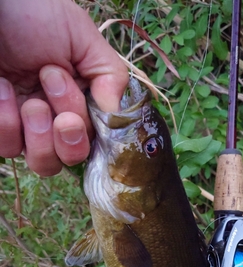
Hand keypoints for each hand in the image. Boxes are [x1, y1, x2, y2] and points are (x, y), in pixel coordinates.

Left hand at [0, 0, 128, 175]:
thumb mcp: (82, 36)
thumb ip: (110, 75)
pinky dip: (7, 121)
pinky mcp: (0, 126)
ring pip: (43, 163)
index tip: (71, 116)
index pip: (98, 140)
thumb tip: (118, 115)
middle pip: (72, 158)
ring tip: (26, 99)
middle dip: (67, 139)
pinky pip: (8, 147)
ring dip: (38, 134)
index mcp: (82, 100)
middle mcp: (57, 117)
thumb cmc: (35, 13)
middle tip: (51, 110)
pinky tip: (3, 89)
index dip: (87, 136)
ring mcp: (27, 126)